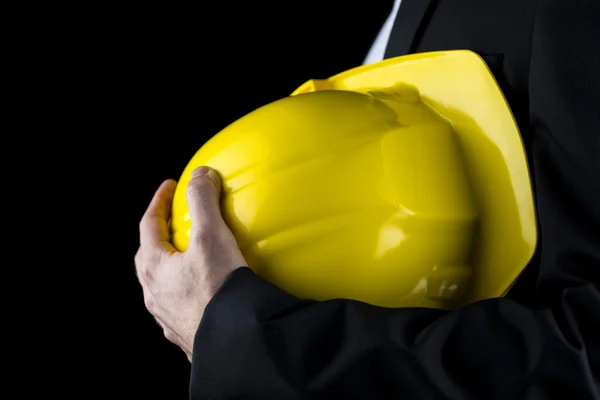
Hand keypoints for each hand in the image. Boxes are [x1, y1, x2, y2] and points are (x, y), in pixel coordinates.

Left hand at [135, 166, 246, 360]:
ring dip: (172, 264)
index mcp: (153, 267)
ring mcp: (167, 316)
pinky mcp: (185, 332)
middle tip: (175, 220)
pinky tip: (204, 291)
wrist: (233, 342)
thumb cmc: (218, 288)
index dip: (159, 201)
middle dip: (160, 234)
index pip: (148, 224)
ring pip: (162, 282)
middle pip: (149, 255)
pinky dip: (186, 289)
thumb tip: (200, 174)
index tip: (170, 186)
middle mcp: (154, 293)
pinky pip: (179, 303)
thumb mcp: (211, 237)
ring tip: (191, 255)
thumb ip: (203, 201)